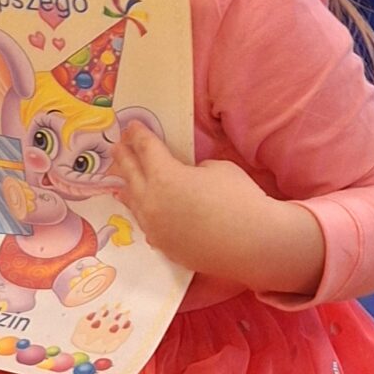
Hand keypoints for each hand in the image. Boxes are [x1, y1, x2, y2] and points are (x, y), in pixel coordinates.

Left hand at [111, 123, 324, 293]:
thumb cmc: (240, 198)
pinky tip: (141, 209)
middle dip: (123, 156)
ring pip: (132, 201)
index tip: (131, 126)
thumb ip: (190, 169)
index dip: (137, 134)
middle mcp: (151, 202)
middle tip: (119, 145)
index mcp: (163, 176)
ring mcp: (155, 228)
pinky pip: (146, 224)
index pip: (144, 148)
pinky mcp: (164, 247)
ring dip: (126, 185)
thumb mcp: (215, 168)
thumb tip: (184, 178)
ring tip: (120, 177)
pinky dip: (141, 211)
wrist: (254, 243)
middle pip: (130, 173)